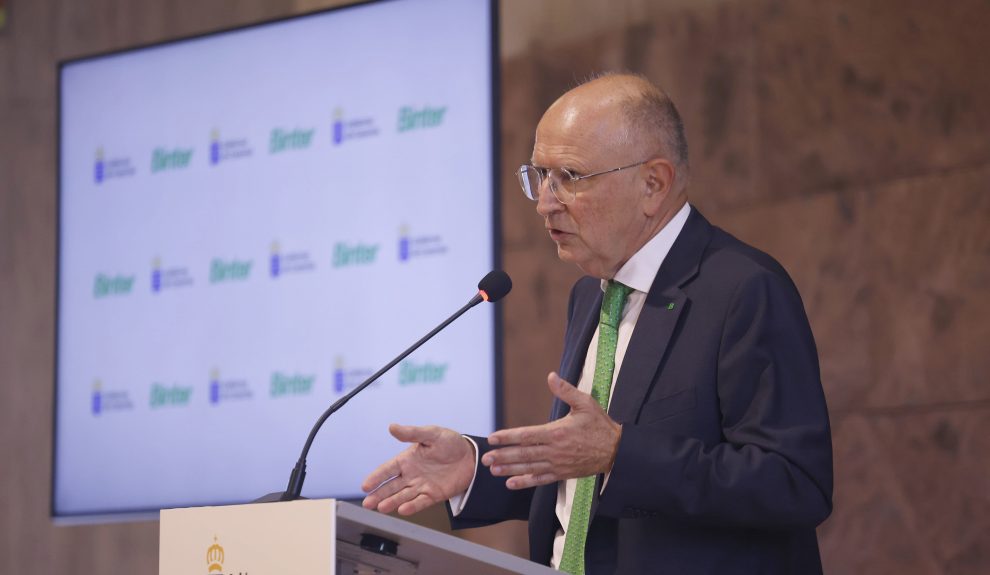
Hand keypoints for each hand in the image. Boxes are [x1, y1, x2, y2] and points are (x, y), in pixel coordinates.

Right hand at [361, 424, 475, 515]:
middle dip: (379, 495)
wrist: (471, 456)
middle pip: (391, 486)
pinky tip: (403, 510)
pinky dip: (412, 506)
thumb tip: (392, 427)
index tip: (365, 485)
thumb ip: (412, 433)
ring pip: (403, 496)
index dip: (377, 477)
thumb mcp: (432, 434)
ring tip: (381, 508)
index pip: (388, 469)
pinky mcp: (433, 495)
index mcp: (407, 459)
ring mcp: (421, 486)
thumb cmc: (450, 442)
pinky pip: (421, 502)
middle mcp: (411, 474)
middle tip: (367, 503)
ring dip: (392, 502)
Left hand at [483, 372, 621, 489]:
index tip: (493, 438)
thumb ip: (566, 390)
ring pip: (529, 467)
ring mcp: (558, 464)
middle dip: (503, 456)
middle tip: (485, 458)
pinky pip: (541, 479)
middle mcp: (555, 450)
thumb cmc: (600, 425)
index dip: (508, 437)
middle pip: (523, 454)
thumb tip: (551, 376)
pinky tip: (511, 482)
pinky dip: (525, 481)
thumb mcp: (585, 403)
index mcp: (558, 432)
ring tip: (493, 470)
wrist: (617, 451)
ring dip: (509, 469)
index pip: (527, 435)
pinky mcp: (562, 474)